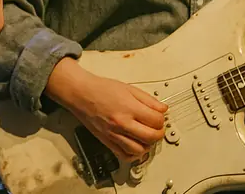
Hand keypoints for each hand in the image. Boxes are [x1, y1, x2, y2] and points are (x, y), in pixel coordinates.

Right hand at [49, 59, 166, 161]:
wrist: (81, 93)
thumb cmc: (101, 89)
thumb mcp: (128, 88)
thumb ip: (148, 100)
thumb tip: (163, 109)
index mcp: (128, 108)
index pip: (156, 120)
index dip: (162, 119)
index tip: (159, 116)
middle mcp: (122, 123)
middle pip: (151, 137)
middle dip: (159, 133)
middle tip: (157, 128)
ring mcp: (114, 134)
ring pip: (139, 150)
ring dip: (148, 145)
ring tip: (146, 136)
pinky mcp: (107, 141)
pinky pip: (125, 155)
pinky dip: (134, 154)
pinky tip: (135, 145)